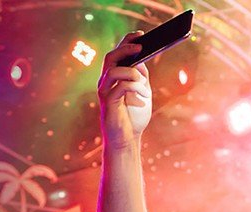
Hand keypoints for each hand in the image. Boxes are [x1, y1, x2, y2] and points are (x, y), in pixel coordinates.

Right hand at [97, 31, 152, 150]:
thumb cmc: (134, 116)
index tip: (141, 33)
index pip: (118, 54)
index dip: (127, 42)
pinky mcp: (108, 103)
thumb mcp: (141, 92)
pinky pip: (119, 87)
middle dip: (126, 49)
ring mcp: (105, 91)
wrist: (127, 138)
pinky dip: (134, 87)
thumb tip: (141, 60)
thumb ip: (140, 77)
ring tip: (145, 84)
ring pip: (114, 70)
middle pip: (112, 57)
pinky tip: (144, 94)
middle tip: (141, 46)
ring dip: (133, 74)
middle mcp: (106, 81)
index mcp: (114, 77)